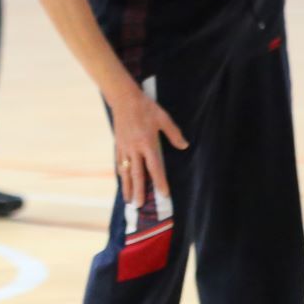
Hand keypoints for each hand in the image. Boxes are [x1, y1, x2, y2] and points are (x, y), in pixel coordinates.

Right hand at [110, 85, 187, 204]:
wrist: (123, 98)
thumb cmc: (145, 107)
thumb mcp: (163, 118)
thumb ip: (174, 133)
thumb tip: (184, 145)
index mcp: (147, 142)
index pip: (154, 167)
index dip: (159, 181)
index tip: (164, 194)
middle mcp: (135, 148)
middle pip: (137, 174)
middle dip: (139, 191)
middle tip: (139, 206)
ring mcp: (125, 147)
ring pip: (126, 172)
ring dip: (128, 187)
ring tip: (129, 200)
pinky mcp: (118, 144)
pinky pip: (120, 163)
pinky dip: (122, 174)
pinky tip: (123, 181)